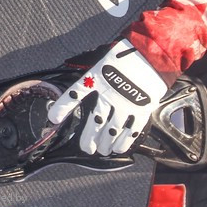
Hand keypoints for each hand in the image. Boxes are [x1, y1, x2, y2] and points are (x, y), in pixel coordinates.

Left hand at [46, 40, 167, 155]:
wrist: (152, 55)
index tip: (54, 118)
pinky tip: (119, 148)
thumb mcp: (102, 58)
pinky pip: (131, 130)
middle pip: (95, 121)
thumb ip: (92, 72)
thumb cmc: (126, 55)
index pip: (74, 94)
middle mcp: (109, 94)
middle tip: (86, 147)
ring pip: (112, 130)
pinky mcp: (142, 109)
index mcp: (97, 78)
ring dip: (106, 143)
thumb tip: (75, 75)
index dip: (63, 107)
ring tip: (102, 150)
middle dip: (88, 137)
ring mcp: (126, 103)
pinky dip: (124, 142)